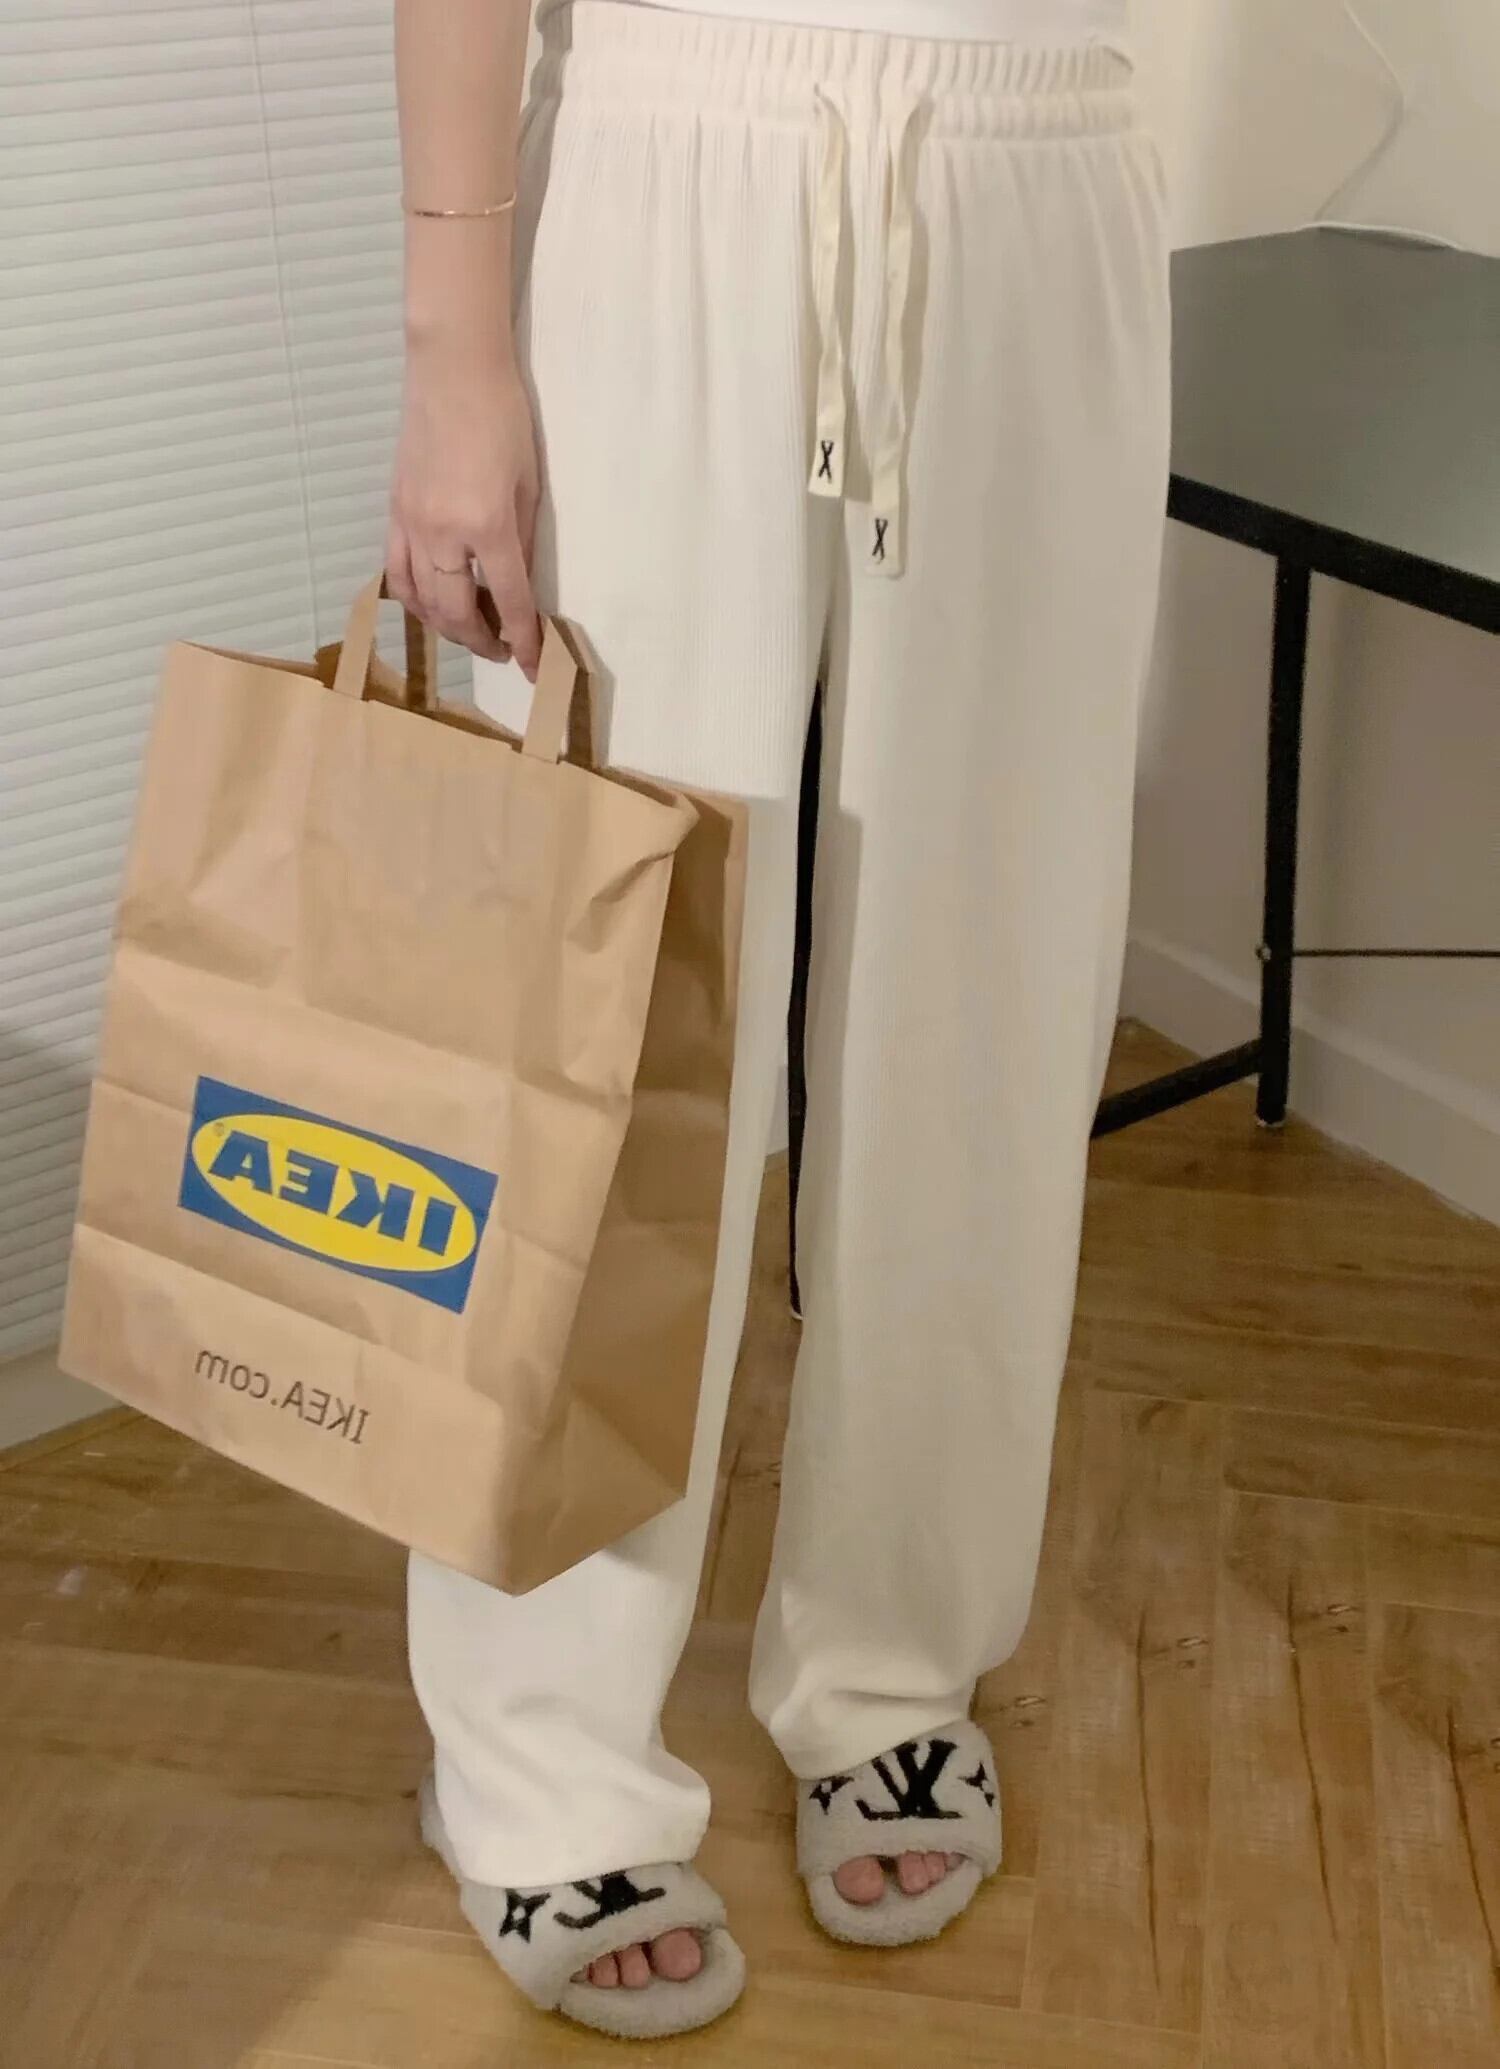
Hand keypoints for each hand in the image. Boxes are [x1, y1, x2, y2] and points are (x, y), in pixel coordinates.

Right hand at [386, 344, 542, 678]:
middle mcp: (442, 533)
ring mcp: (411, 523)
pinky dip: (413, 600)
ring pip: (422, 600)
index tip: (534, 665)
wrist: (452, 368)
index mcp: (486, 526)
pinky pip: (396, 572)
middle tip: (503, 650)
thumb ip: (523, 541)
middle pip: (456, 611)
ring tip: (470, 634)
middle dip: (480, 641)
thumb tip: (519, 586)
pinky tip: (429, 607)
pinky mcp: (394, 510)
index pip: (507, 600)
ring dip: (446, 628)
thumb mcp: (529, 483)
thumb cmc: (503, 417)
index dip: (523, 639)